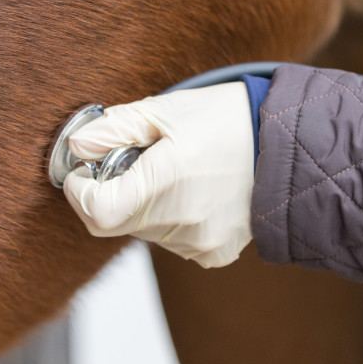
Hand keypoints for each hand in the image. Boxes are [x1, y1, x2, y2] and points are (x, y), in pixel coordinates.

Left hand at [63, 82, 254, 267]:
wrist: (286, 143)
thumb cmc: (227, 120)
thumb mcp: (165, 110)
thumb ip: (113, 129)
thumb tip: (76, 146)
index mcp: (165, 182)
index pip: (97, 212)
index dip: (80, 192)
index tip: (83, 172)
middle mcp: (181, 221)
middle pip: (115, 223)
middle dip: (112, 193)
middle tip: (137, 162)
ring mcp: (199, 242)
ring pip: (143, 232)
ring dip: (144, 206)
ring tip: (176, 173)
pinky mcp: (214, 254)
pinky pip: (173, 242)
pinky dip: (171, 220)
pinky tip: (194, 193)